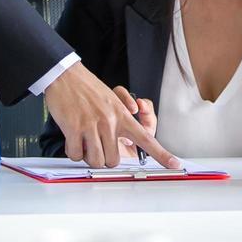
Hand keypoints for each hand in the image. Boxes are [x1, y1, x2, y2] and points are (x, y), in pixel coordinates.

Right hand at [42, 62, 180, 169]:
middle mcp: (110, 122)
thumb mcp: (112, 101)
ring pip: (95, 160)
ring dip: (88, 156)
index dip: (162, 154)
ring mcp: (92, 125)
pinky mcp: (74, 128)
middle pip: (113, 161)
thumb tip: (124, 142)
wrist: (66, 76)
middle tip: (97, 145)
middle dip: (103, 158)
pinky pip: (76, 154)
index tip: (175, 165)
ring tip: (84, 141)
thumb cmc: (88, 89)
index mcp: (123, 116)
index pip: (146, 138)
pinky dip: (73, 151)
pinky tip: (73, 139)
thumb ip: (120, 121)